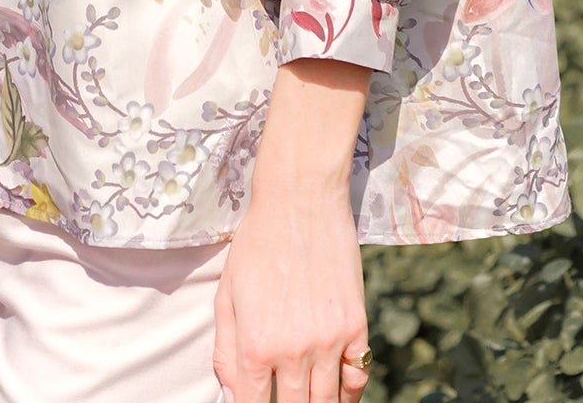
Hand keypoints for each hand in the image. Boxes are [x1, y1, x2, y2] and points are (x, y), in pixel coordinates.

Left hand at [212, 188, 370, 402]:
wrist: (299, 200)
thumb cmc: (256, 243)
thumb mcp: (227, 294)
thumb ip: (225, 351)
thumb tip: (230, 396)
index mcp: (256, 345)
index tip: (254, 401)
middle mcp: (294, 351)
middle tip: (282, 393)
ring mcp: (329, 341)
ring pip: (326, 402)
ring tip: (306, 395)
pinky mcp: (356, 326)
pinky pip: (357, 377)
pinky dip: (348, 391)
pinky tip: (335, 388)